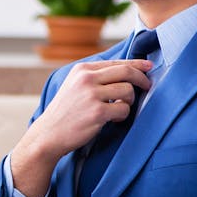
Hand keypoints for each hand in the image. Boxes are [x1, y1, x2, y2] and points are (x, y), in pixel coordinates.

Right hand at [9, 60, 152, 196]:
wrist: (48, 134)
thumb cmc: (65, 113)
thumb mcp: (75, 86)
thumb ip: (95, 77)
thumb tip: (126, 72)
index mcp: (82, 70)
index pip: (117, 62)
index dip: (137, 64)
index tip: (148, 67)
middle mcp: (86, 79)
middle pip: (126, 72)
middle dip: (142, 79)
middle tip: (148, 86)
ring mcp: (92, 95)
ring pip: (128, 91)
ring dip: (129, 101)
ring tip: (120, 109)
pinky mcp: (98, 112)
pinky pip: (124, 109)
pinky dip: (123, 115)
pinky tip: (114, 120)